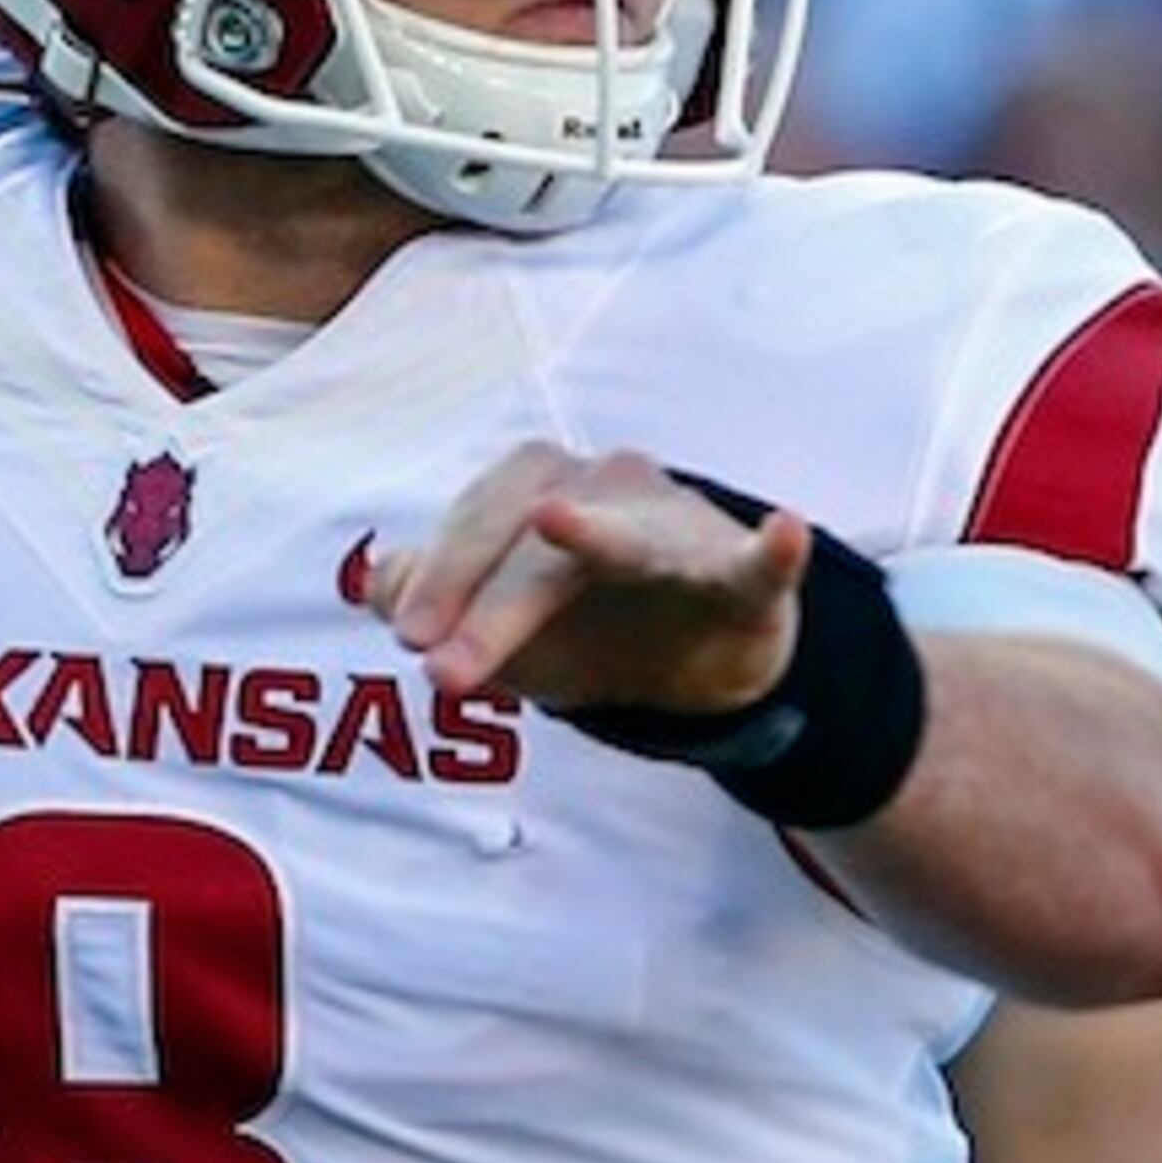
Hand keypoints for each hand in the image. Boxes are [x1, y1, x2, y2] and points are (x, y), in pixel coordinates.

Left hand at [364, 443, 810, 713]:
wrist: (698, 648)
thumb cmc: (581, 616)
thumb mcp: (494, 615)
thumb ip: (425, 596)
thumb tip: (379, 589)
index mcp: (536, 490)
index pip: (478, 526)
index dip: (441, 577)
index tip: (408, 640)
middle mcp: (605, 489)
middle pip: (535, 540)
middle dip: (487, 602)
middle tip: (445, 674)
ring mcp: (677, 526)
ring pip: (629, 541)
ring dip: (589, 541)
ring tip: (554, 520)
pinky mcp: (740, 577)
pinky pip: (756, 563)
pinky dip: (772, 550)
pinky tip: (783, 530)